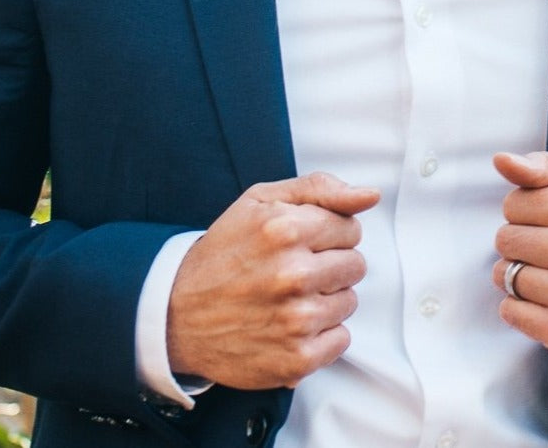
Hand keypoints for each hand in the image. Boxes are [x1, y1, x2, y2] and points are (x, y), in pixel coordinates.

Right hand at [167, 171, 379, 389]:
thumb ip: (320, 189)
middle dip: (330, 264)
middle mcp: (293, 274)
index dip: (328, 234)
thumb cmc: (225, 251)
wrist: (177, 313)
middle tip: (295, 269)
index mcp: (286, 229)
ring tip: (289, 297)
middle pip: (355, 265)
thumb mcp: (261, 201)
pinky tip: (291, 324)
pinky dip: (322, 334)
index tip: (303, 242)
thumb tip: (370, 195)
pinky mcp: (297, 358)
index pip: (351, 228)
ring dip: (326, 299)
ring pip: (349, 302)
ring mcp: (296, 320)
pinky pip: (341, 340)